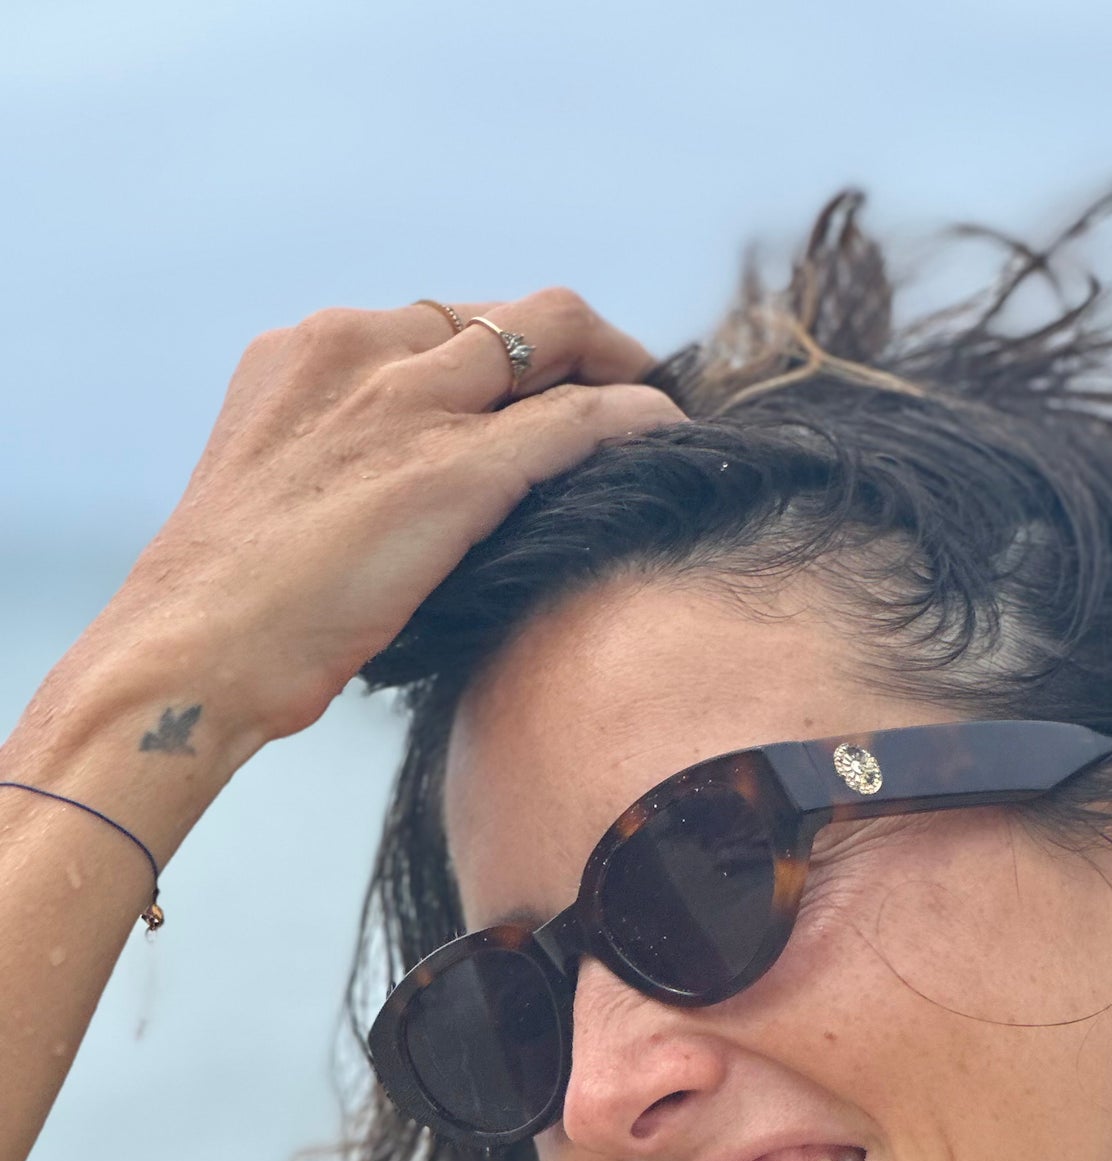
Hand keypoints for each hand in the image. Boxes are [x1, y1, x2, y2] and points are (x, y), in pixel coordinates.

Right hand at [89, 289, 678, 750]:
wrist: (193, 651)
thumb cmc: (236, 612)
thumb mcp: (288, 498)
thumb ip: (349, 465)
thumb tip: (419, 499)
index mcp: (309, 352)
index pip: (442, 321)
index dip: (512, 353)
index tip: (548, 390)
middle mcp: (360, 351)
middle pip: (509, 313)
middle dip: (583, 343)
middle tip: (631, 389)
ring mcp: (408, 405)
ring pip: (554, 336)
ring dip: (622, 368)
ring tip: (660, 414)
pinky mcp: (452, 470)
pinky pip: (578, 421)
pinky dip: (637, 420)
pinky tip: (673, 437)